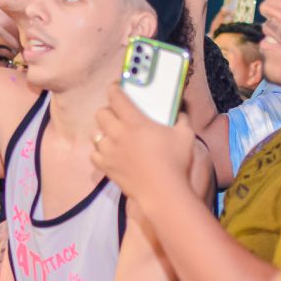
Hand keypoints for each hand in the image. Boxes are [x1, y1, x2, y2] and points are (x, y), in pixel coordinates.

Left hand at [91, 85, 196, 204]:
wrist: (163, 192)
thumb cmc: (176, 162)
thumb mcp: (185, 134)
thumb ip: (181, 118)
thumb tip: (179, 111)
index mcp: (135, 122)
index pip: (116, 97)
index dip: (114, 89)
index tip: (116, 87)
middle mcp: (118, 134)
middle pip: (101, 114)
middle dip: (108, 111)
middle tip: (118, 115)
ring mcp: (109, 152)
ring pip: (96, 134)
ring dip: (104, 133)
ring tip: (114, 136)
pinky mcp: (107, 168)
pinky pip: (94, 155)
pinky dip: (100, 152)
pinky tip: (110, 153)